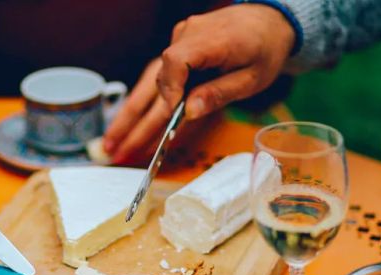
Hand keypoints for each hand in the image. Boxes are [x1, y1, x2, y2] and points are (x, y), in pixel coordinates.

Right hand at [104, 4, 294, 163]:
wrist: (267, 20)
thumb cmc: (264, 49)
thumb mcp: (252, 77)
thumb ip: (219, 93)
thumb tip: (189, 113)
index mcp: (211, 39)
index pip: (177, 61)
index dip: (170, 90)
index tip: (172, 115)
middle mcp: (187, 36)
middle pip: (155, 78)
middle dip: (134, 118)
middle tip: (118, 148)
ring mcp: (178, 42)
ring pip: (149, 82)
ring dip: (130, 115)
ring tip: (113, 144)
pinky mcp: (176, 50)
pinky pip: (157, 79)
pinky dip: (144, 104)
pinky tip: (130, 127)